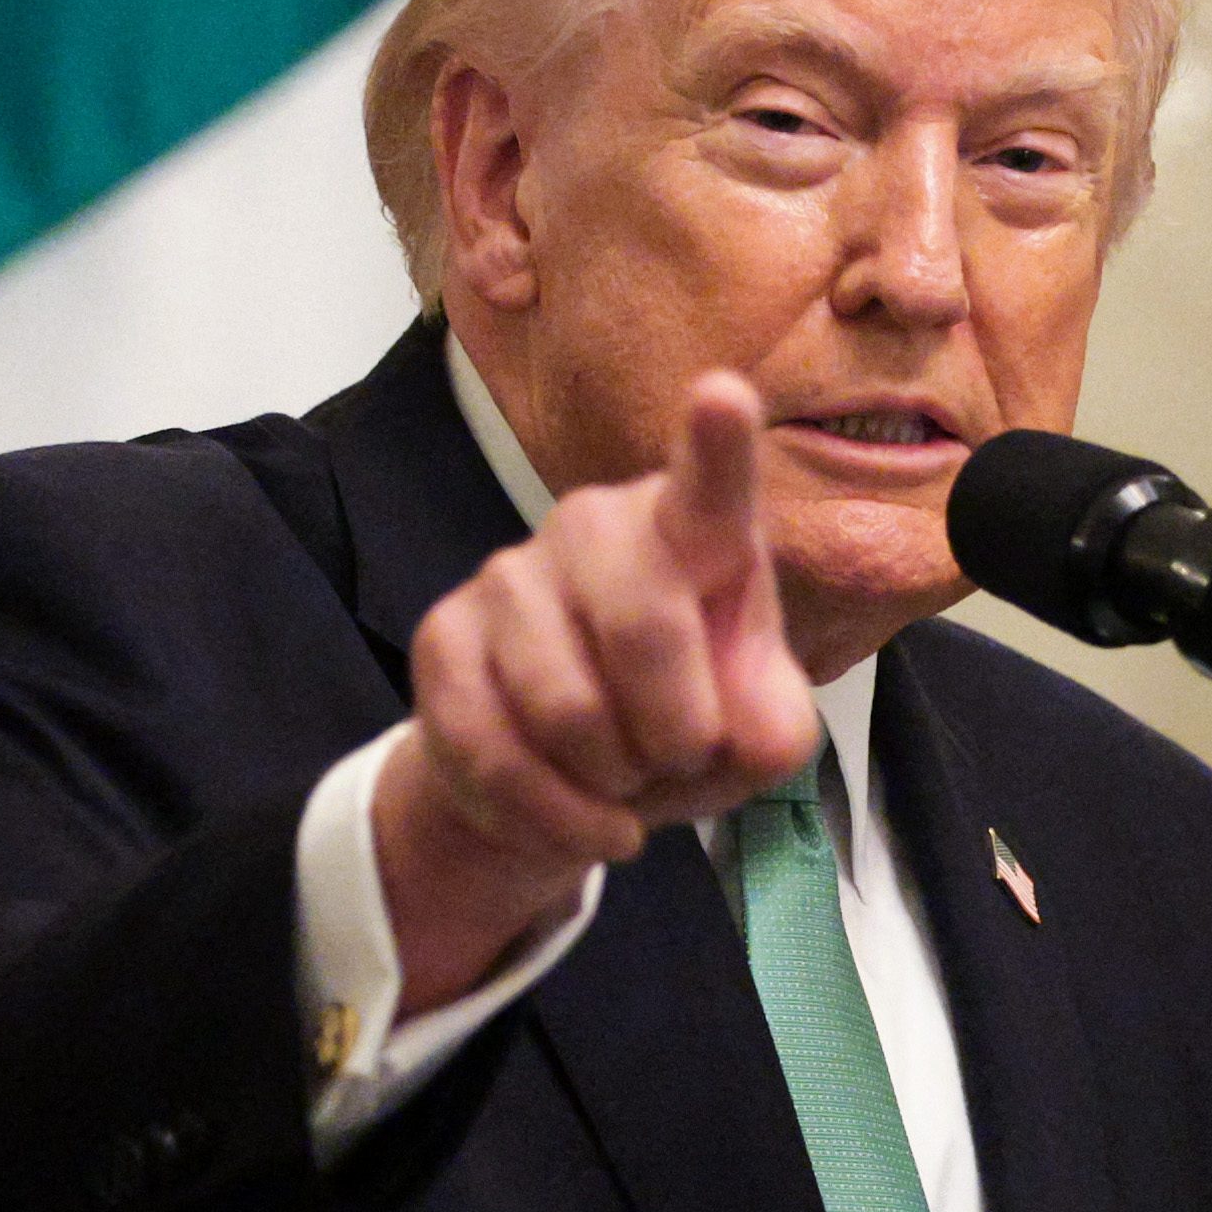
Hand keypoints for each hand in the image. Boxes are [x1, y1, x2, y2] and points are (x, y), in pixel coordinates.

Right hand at [372, 372, 821, 1011]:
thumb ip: (770, 727)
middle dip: (678, 730)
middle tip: (682, 756)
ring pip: (567, 709)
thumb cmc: (681, 723)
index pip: (710, 483)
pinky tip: (588, 817)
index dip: (718, 442)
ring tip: (625, 776)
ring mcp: (509, 576)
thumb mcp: (753, 735)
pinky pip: (498, 754)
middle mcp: (596, 527)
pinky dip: (557, 817)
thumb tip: (744, 732)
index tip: (723, 394)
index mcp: (693, 531)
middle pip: (646, 628)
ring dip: (614, 779)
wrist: (567, 778)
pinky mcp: (442, 640)